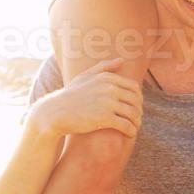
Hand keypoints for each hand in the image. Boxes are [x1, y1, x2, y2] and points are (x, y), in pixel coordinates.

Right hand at [28, 57, 142, 138]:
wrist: (54, 113)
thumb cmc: (70, 95)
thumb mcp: (84, 76)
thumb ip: (103, 67)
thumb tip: (122, 60)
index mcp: (107, 78)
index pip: (134, 87)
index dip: (138, 98)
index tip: (136, 106)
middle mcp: (110, 88)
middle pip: (135, 100)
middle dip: (139, 110)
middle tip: (137, 118)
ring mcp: (108, 103)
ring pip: (133, 113)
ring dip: (137, 122)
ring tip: (135, 127)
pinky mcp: (105, 118)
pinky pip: (126, 125)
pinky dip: (131, 130)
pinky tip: (130, 134)